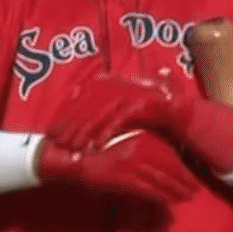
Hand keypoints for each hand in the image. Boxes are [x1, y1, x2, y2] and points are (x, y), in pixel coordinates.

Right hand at [36, 129, 199, 202]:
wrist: (66, 156)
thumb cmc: (89, 150)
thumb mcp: (117, 144)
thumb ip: (137, 150)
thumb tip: (154, 167)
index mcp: (138, 135)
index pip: (168, 152)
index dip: (181, 166)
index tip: (190, 175)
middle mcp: (139, 145)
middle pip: (170, 165)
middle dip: (184, 180)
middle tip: (195, 190)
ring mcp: (132, 161)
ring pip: (162, 178)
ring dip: (177, 190)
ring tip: (187, 198)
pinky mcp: (124, 176)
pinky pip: (148, 189)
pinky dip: (161, 196)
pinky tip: (169, 202)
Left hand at [48, 73, 232, 175]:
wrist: (179, 112)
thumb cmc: (147, 112)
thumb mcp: (120, 110)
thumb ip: (100, 108)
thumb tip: (74, 99)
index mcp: (110, 83)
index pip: (82, 97)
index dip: (66, 114)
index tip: (53, 132)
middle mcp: (118, 84)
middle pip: (87, 105)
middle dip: (71, 124)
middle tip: (57, 142)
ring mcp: (131, 93)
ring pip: (101, 113)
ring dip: (86, 131)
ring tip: (74, 147)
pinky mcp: (143, 104)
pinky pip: (120, 119)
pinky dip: (108, 132)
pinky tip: (97, 145)